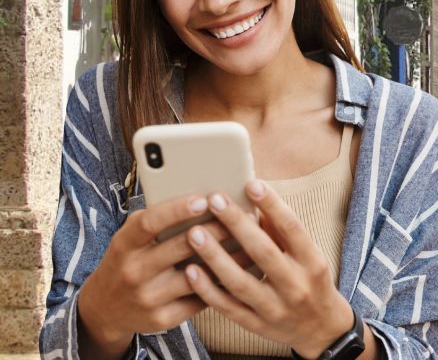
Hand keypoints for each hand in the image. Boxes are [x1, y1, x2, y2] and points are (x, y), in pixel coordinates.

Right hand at [76, 195, 237, 357]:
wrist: (105, 308)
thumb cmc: (129, 260)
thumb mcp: (131, 238)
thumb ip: (158, 219)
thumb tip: (203, 196)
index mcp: (124, 244)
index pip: (149, 222)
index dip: (177, 209)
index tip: (205, 199)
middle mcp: (133, 272)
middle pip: (181, 247)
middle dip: (217, 229)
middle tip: (245, 216)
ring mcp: (148, 298)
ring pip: (198, 275)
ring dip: (230, 258)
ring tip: (255, 242)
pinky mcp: (162, 318)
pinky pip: (200, 298)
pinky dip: (224, 283)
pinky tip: (244, 270)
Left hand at [182, 181, 355, 357]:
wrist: (319, 328)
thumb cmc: (311, 281)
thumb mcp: (309, 255)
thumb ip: (284, 233)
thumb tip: (258, 203)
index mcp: (312, 262)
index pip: (292, 228)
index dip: (272, 205)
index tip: (251, 184)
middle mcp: (295, 285)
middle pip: (263, 252)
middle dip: (237, 224)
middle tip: (215, 200)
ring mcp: (274, 308)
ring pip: (240, 282)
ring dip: (215, 256)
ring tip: (194, 232)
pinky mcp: (255, 324)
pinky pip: (227, 307)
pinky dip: (208, 289)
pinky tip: (191, 270)